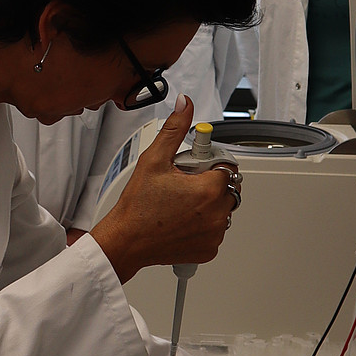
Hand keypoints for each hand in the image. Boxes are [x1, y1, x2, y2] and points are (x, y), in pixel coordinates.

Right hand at [90, 96, 236, 281]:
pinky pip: (216, 230)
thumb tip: (186, 105)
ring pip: (223, 209)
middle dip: (211, 183)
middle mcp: (216, 214)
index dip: (208, 165)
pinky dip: (204, 225)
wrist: (126, 241)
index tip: (192, 169)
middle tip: (185, 185)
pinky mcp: (209, 249)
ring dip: (209, 204)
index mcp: (208, 190)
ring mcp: (214, 234)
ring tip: (182, 203)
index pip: (226, 167)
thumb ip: (174, 129)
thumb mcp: (153, 160)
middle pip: (228, 188)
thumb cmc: (137, 206)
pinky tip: (183, 220)